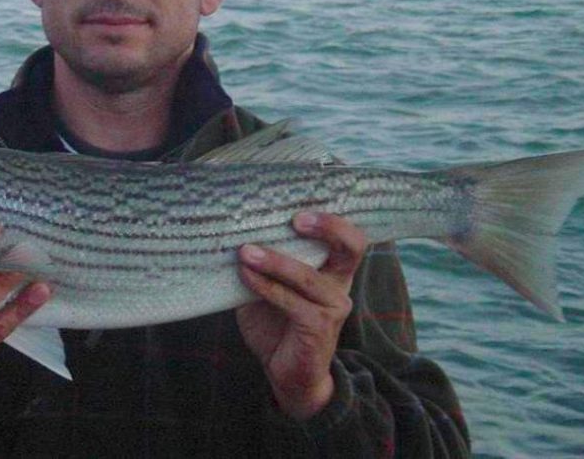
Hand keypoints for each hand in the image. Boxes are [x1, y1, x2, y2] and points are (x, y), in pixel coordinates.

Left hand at [235, 212, 366, 420]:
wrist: (285, 372)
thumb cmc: (275, 322)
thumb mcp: (267, 285)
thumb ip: (262, 262)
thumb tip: (232, 232)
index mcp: (331, 269)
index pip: (349, 237)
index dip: (334, 220)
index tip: (301, 210)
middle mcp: (339, 284)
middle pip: (351, 247)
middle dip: (328, 227)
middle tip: (295, 219)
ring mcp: (333, 306)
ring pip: (306, 275)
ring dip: (274, 261)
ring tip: (245, 252)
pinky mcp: (319, 326)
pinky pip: (290, 301)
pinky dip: (265, 286)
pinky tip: (245, 275)